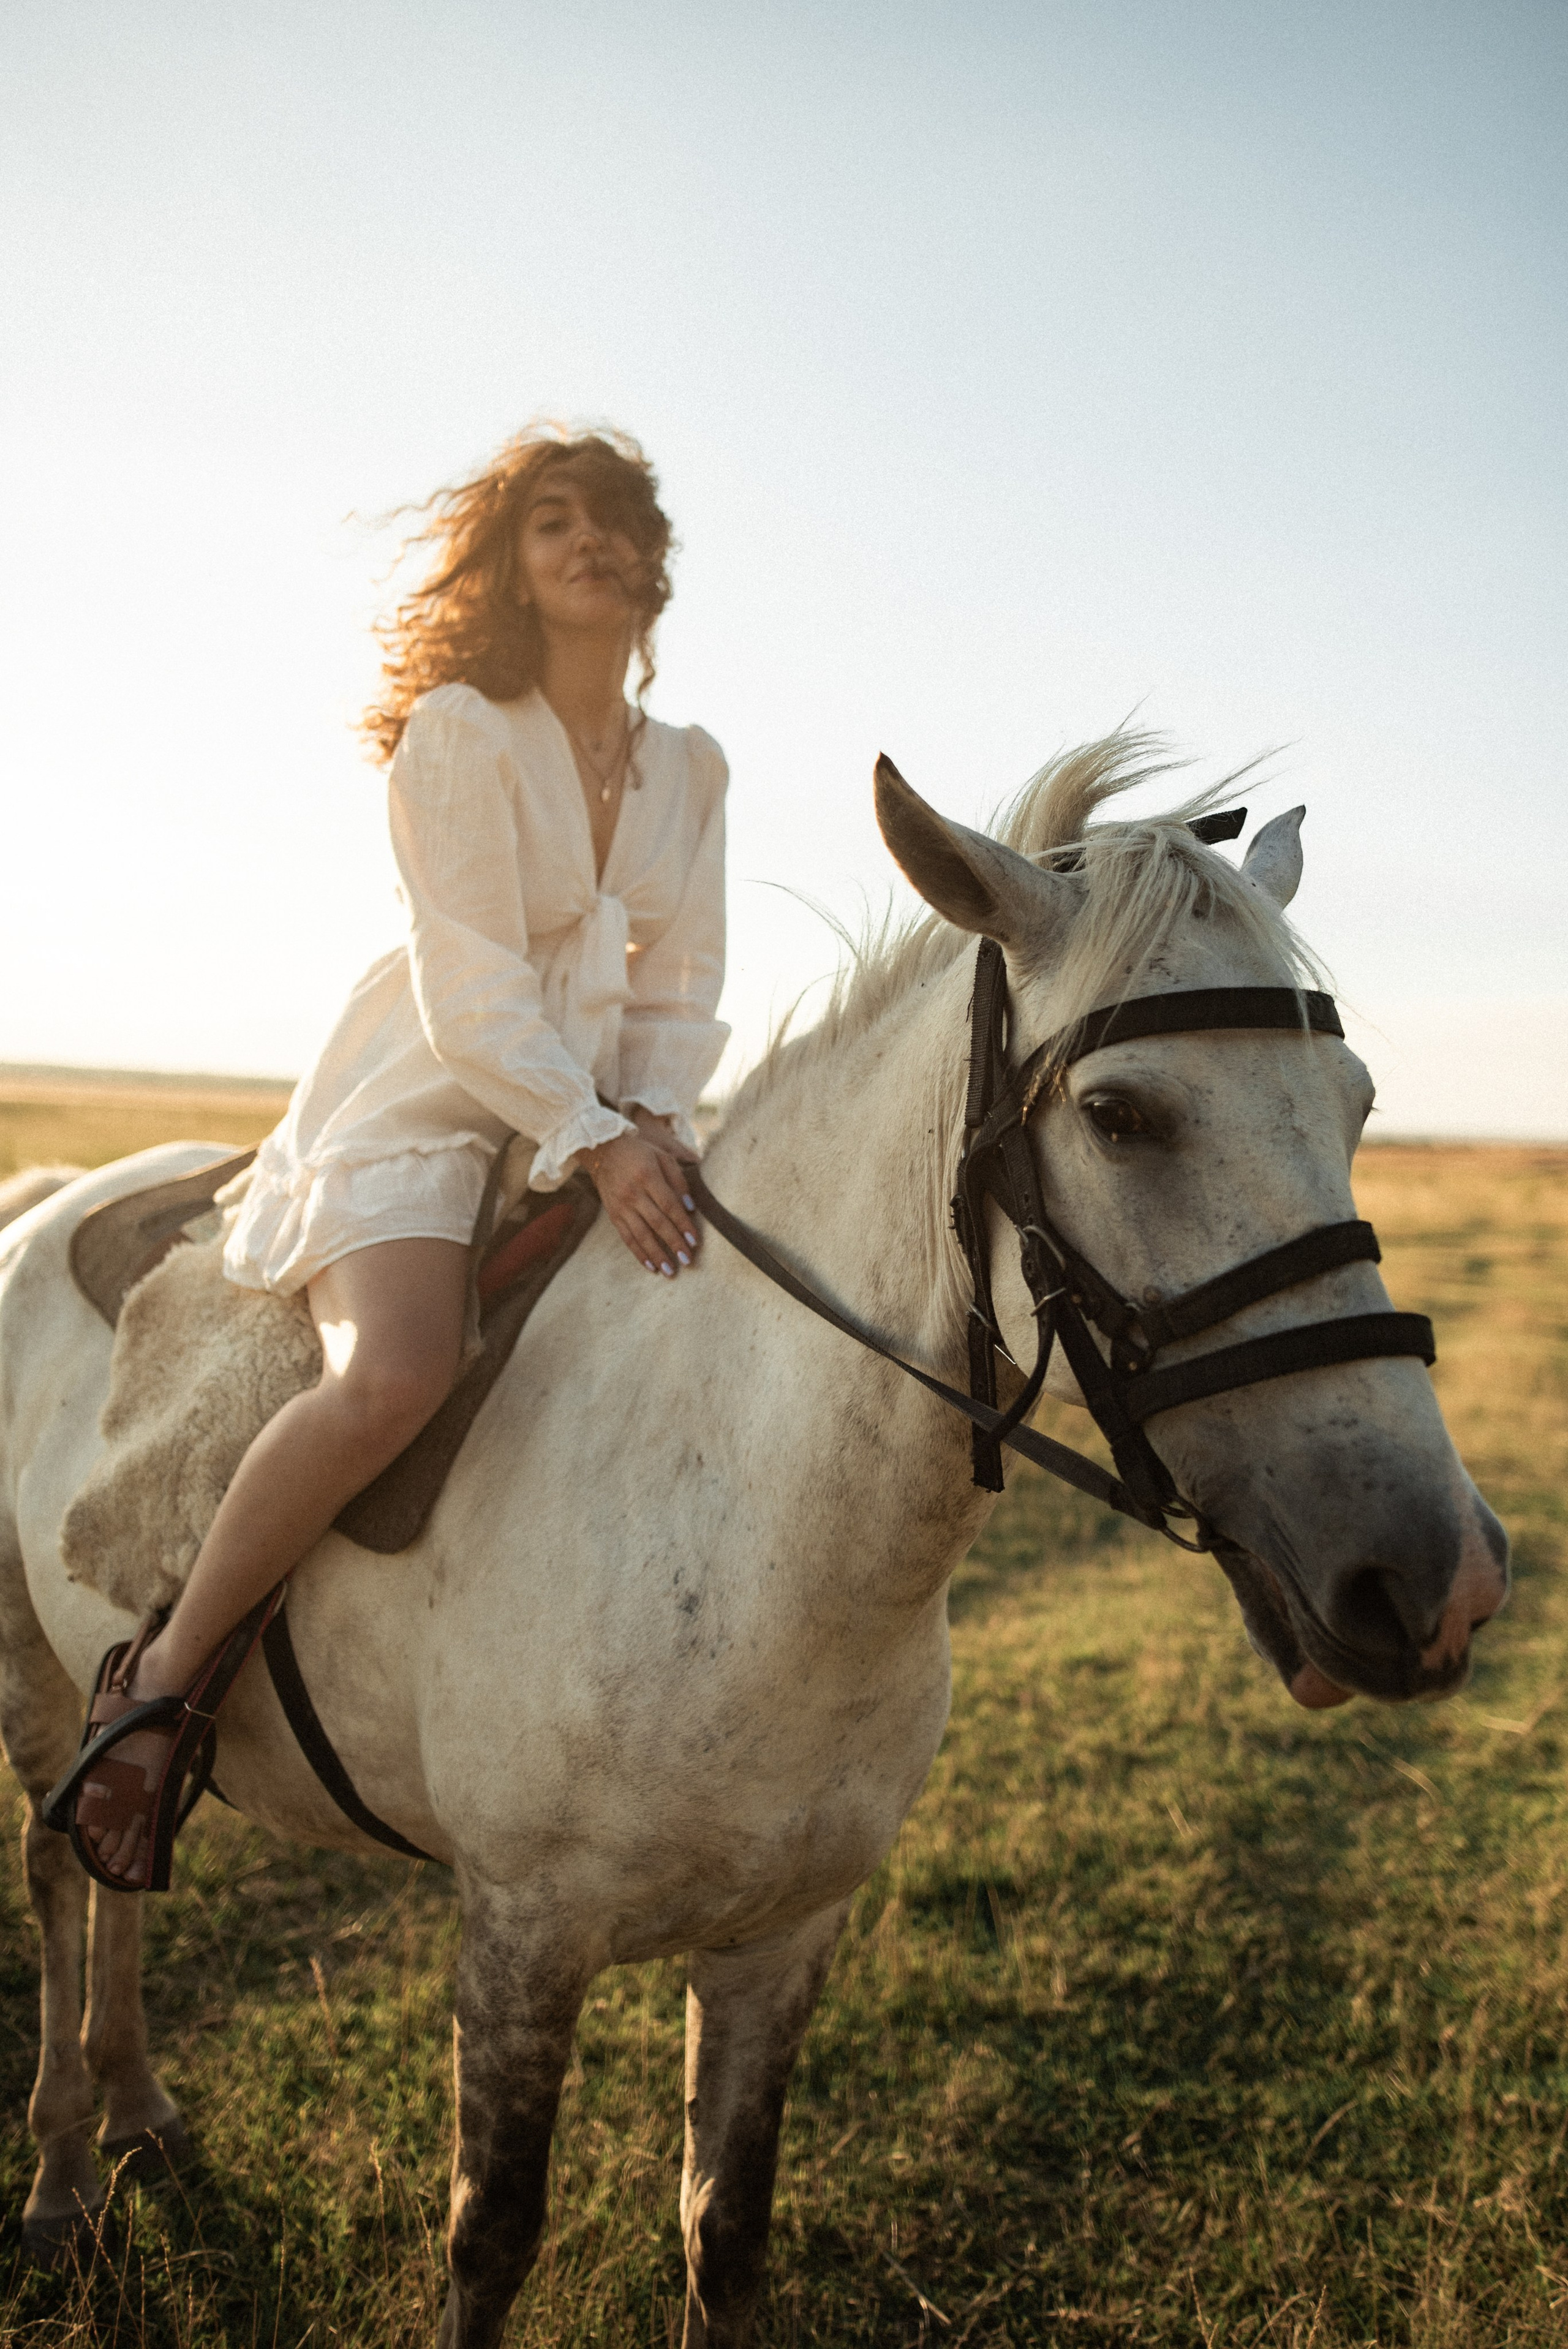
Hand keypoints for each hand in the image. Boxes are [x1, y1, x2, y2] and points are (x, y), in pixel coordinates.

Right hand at [577, 1130, 700, 1276]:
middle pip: (657, 1223)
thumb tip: (691, 1208)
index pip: (669, 1205)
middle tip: (687, 1260)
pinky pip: (626, 1238)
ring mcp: (621, 1206)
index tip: (695, 1241)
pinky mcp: (613, 1215)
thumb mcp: (662, 1157)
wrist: (603, 1151)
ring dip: (657, 1255)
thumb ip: (678, 1180)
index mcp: (647, 1176)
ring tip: (670, 1271)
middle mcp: (632, 1193)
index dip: (683, 1224)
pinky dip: (639, 1253)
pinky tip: (650, 1266)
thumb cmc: (639, 1153)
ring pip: (641, 1235)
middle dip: (673, 1243)